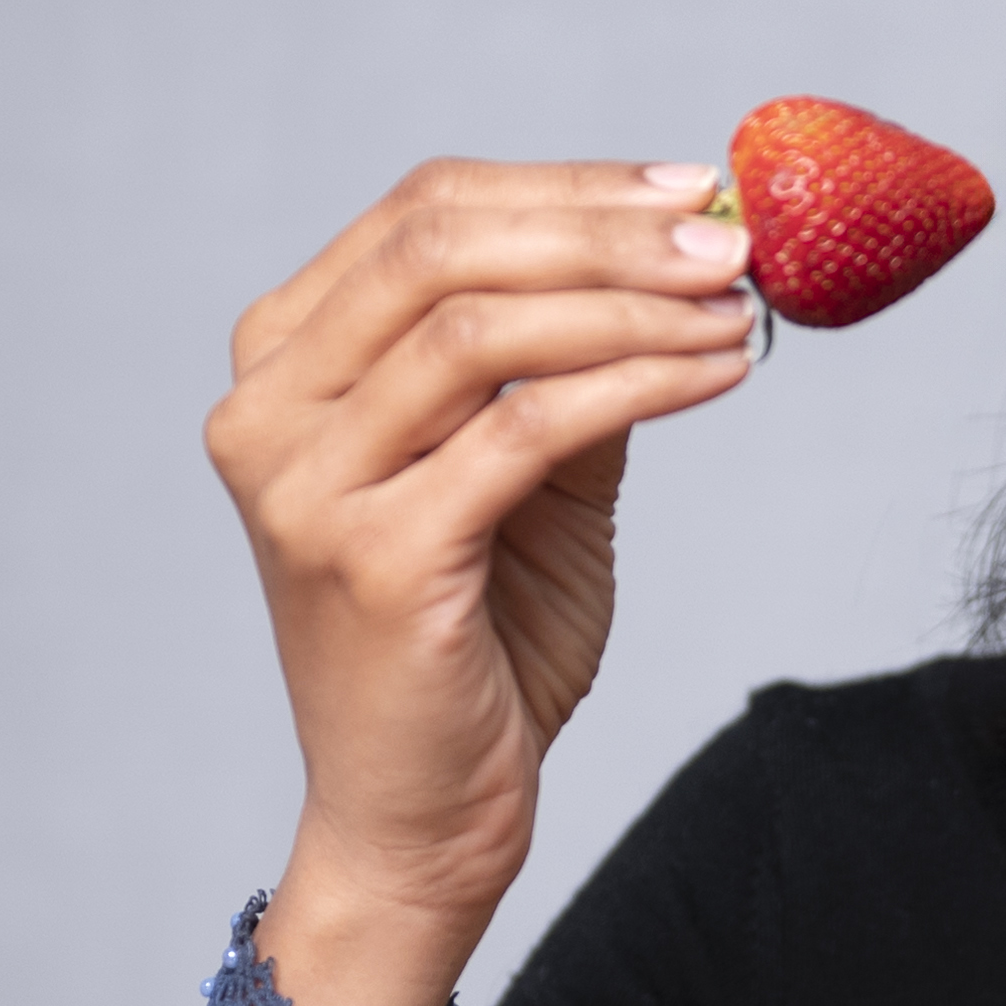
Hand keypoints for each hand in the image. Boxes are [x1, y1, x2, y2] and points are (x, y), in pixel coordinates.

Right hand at [204, 157, 760, 1005]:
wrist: (420, 818)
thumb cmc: (473, 643)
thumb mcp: (528, 477)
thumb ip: (566, 366)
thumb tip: (677, 255)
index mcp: (284, 363)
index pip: (421, 216)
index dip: (567, 187)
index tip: (693, 189)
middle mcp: (267, 411)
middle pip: (442, 249)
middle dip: (605, 229)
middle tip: (731, 238)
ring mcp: (303, 486)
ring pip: (482, 331)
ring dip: (633, 304)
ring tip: (738, 308)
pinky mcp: (369, 557)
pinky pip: (525, 430)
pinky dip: (635, 383)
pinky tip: (714, 375)